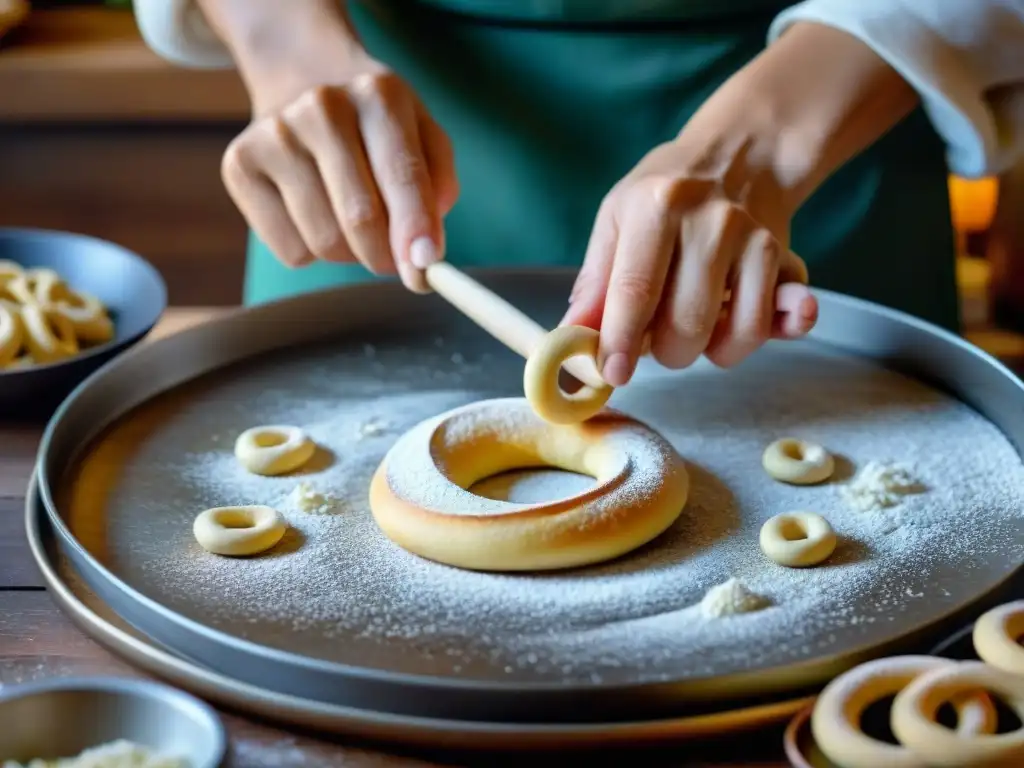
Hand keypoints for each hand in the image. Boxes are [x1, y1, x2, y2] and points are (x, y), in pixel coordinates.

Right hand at [221, 52, 457, 291]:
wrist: (302, 81)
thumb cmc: (374, 126)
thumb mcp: (421, 135)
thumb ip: (437, 186)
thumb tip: (422, 248)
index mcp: (378, 95)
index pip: (401, 174)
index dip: (415, 228)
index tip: (425, 267)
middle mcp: (322, 107)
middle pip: (360, 219)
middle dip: (385, 256)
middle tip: (393, 258)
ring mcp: (274, 134)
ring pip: (325, 242)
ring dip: (349, 254)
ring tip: (349, 221)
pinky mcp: (239, 165)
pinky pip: (291, 250)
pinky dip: (311, 252)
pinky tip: (313, 214)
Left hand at [562, 135, 817, 386]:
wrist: (742, 155)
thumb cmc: (665, 196)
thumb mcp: (617, 220)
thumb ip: (595, 282)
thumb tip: (571, 338)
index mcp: (656, 206)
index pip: (636, 290)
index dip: (621, 340)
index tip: (613, 373)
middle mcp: (710, 221)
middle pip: (685, 324)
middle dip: (664, 352)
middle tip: (655, 336)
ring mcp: (753, 238)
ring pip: (731, 335)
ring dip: (704, 351)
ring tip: (689, 326)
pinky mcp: (783, 258)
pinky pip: (766, 327)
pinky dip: (744, 341)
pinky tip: (731, 331)